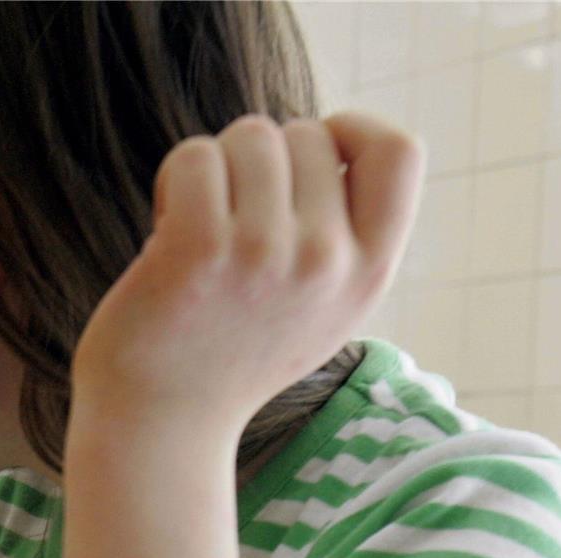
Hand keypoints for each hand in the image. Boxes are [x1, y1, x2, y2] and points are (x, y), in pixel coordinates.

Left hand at [69, 113, 422, 437]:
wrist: (160, 423)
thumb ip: (347, 235)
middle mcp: (326, 262)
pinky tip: (165, 229)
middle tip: (231, 218)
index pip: (400, 152)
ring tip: (199, 228)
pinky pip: (195, 158)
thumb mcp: (322, 306)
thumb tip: (338, 137)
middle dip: (260, 159)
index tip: (309, 156)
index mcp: (369, 273)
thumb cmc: (232, 352)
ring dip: (214, 168)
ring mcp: (264, 253)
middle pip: (306, 134)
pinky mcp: (198, 249)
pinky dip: (174, 180)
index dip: (352, 131)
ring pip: (249, 138)